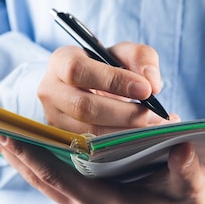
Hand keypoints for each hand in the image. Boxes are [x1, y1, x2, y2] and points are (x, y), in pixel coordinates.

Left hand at [0, 130, 204, 203]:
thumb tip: (181, 149)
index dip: (30, 155)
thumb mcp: (195, 187)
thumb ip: (187, 171)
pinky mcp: (92, 202)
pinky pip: (55, 180)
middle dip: (13, 152)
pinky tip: (25, 145)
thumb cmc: (195, 202)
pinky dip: (36, 162)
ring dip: (19, 157)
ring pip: (44, 180)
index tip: (3, 132)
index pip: (59, 177)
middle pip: (41, 178)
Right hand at [38, 42, 172, 134]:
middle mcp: (50, 91)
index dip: (113, 81)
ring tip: (153, 127)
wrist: (89, 89)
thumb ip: (142, 58)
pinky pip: (92, 149)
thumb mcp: (123, 54)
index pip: (78, 70)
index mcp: (60, 62)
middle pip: (83, 107)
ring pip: (88, 133)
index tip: (146, 89)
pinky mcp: (63, 142)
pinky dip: (121, 146)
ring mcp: (53, 120)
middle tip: (154, 114)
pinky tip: (143, 139)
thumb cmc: (106, 68)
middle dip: (124, 113)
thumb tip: (153, 83)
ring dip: (126, 133)